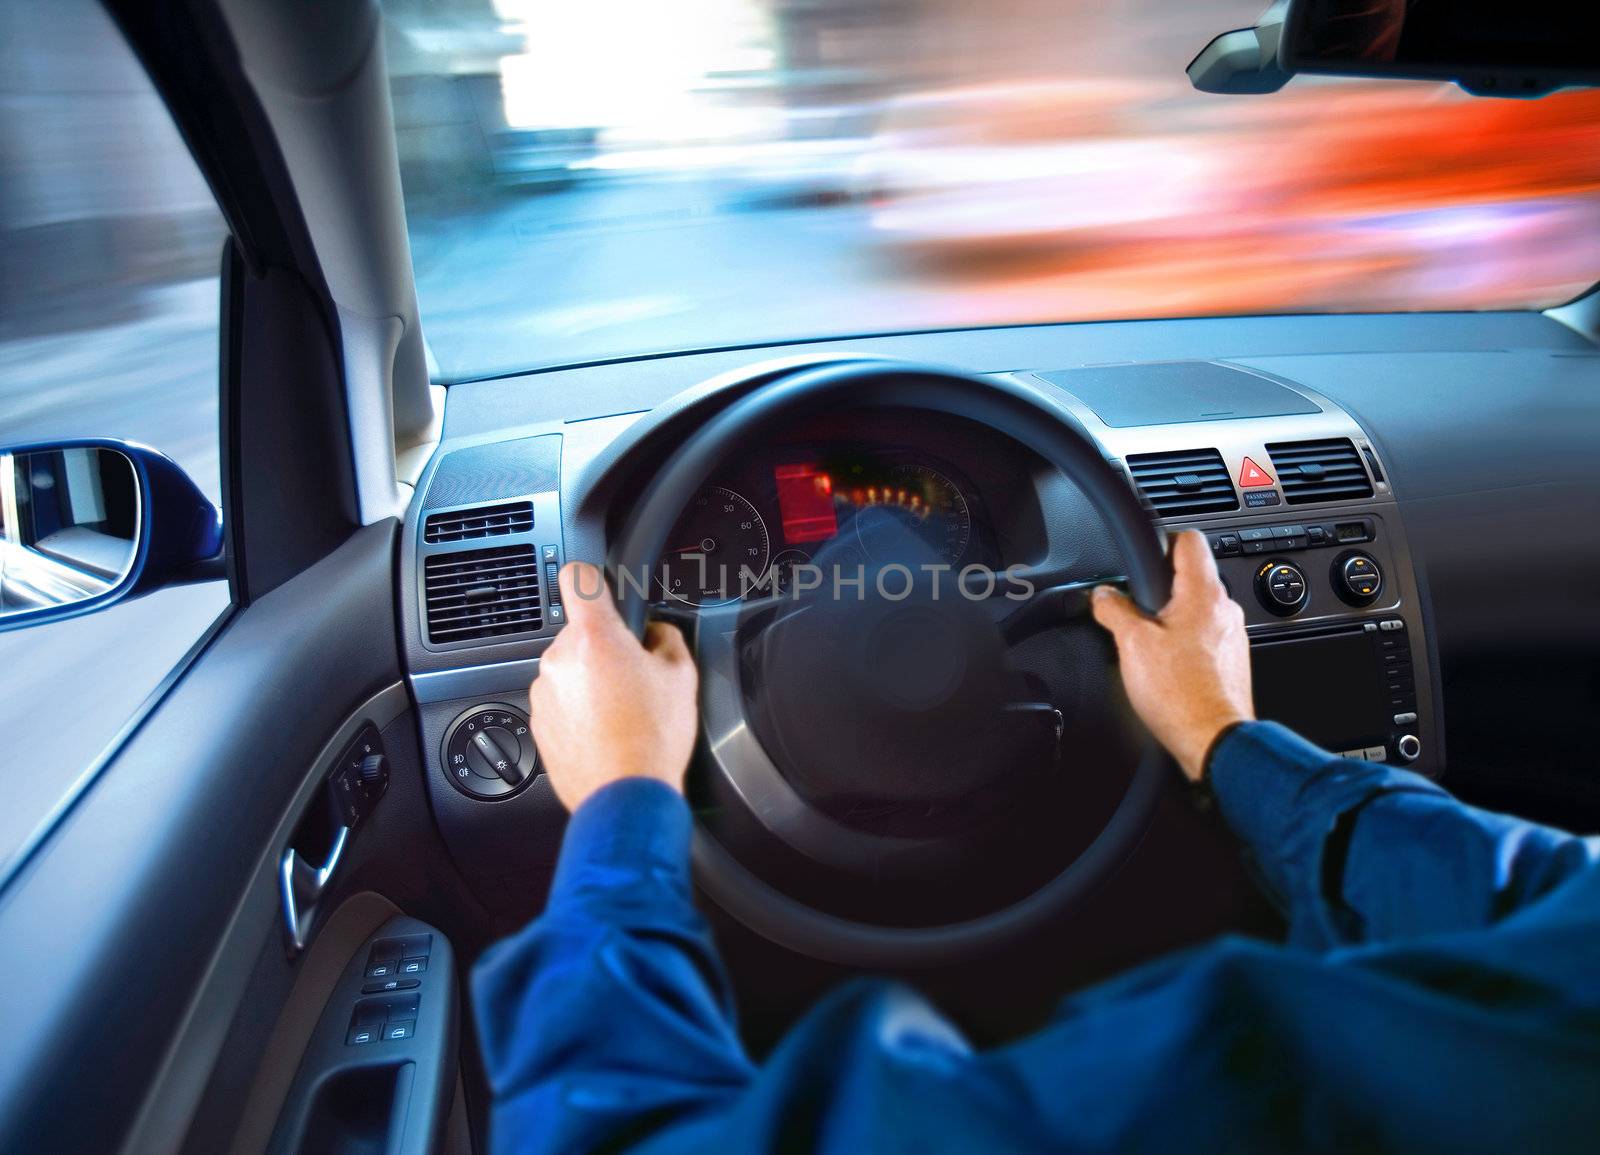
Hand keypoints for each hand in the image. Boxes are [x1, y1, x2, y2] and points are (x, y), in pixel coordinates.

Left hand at [528, 562, 698, 811]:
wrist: (625, 794)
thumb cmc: (652, 739)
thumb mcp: (682, 676)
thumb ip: (666, 638)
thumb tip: (656, 633)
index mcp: (595, 637)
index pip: (577, 577)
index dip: (592, 579)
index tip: (602, 590)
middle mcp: (560, 659)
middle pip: (580, 633)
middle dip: (605, 648)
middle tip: (634, 677)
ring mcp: (544, 692)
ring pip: (570, 669)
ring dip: (591, 681)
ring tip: (622, 712)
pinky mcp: (538, 722)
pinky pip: (561, 701)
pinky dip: (579, 710)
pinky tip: (606, 731)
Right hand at [1090, 530, 1253, 781]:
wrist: (1213, 740)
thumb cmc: (1180, 695)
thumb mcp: (1131, 644)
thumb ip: (1113, 609)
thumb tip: (1103, 595)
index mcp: (1203, 593)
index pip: (1189, 539)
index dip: (1163, 540)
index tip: (1146, 556)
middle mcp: (1225, 610)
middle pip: (1191, 576)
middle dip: (1162, 589)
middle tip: (1138, 611)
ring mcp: (1233, 636)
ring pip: (1198, 610)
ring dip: (1174, 619)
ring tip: (1151, 645)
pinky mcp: (1232, 661)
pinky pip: (1206, 637)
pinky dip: (1186, 644)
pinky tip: (1168, 667)